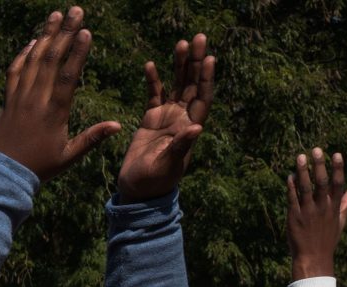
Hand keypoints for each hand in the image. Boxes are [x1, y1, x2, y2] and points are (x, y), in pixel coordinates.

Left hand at [0, 8, 120, 181]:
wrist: (0, 175)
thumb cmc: (37, 167)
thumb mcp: (68, 156)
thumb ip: (92, 138)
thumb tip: (118, 125)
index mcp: (54, 113)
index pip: (68, 77)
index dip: (77, 53)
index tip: (86, 32)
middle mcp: (35, 101)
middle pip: (51, 60)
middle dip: (64, 33)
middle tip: (75, 10)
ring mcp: (19, 98)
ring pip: (32, 60)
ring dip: (45, 35)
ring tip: (55, 15)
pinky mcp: (7, 101)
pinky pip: (14, 72)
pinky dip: (23, 54)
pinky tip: (33, 41)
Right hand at [117, 34, 214, 200]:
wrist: (138, 189)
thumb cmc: (155, 181)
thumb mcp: (168, 164)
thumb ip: (181, 146)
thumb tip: (197, 128)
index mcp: (190, 127)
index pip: (202, 97)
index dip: (206, 78)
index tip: (208, 57)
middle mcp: (182, 118)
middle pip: (192, 84)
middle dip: (195, 62)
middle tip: (198, 38)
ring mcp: (167, 117)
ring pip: (176, 85)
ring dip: (179, 65)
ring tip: (181, 43)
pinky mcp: (150, 119)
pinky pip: (154, 94)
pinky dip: (154, 80)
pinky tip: (152, 65)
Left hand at [288, 149, 346, 281]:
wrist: (313, 257)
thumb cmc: (326, 239)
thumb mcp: (339, 222)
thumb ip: (345, 204)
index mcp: (334, 208)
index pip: (338, 184)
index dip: (338, 168)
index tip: (336, 154)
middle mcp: (322, 208)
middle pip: (322, 182)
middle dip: (320, 165)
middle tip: (317, 149)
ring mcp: (308, 212)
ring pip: (305, 188)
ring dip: (303, 171)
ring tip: (300, 156)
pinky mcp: (294, 217)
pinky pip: (292, 199)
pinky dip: (291, 187)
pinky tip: (289, 176)